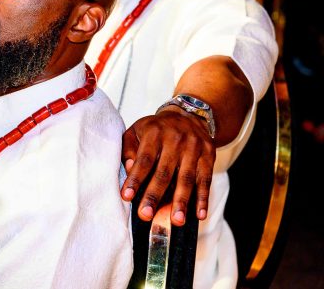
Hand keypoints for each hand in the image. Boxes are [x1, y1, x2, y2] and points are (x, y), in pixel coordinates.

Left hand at [120, 107, 215, 224]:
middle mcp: (175, 140)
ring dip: (181, 201)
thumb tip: (129, 167)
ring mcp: (194, 149)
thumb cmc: (155, 129)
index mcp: (154, 133)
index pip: (144, 159)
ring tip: (175, 220)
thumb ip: (129, 149)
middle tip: (146, 215)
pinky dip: (203, 199)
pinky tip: (199, 215)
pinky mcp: (209, 156)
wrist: (187, 115)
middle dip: (155, 195)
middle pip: (164, 172)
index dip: (135, 179)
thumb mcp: (137, 131)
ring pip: (187, 178)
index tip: (127, 196)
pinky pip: (206, 180)